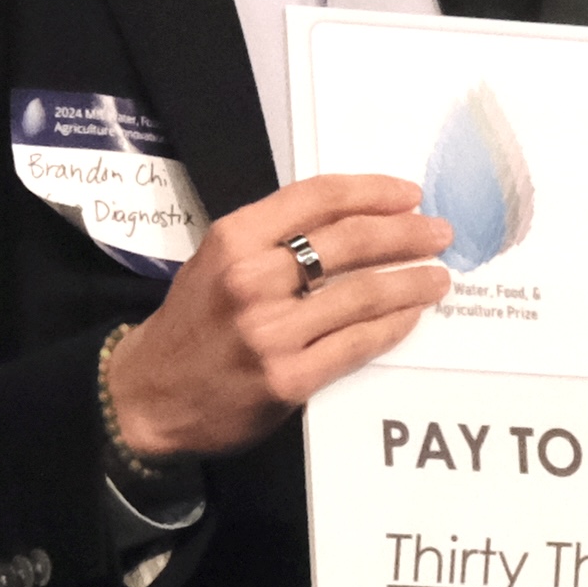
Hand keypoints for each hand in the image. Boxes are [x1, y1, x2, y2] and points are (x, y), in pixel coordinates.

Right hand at [109, 176, 452, 463]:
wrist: (147, 395)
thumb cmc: (192, 324)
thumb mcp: (217, 260)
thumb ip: (272, 237)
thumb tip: (353, 220)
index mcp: (234, 239)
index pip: (319, 198)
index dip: (374, 191)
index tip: (410, 194)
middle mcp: (252, 279)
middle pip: (350, 242)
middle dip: (407, 234)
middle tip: (440, 235)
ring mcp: (271, 331)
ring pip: (363, 295)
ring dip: (412, 283)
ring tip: (438, 278)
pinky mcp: (288, 378)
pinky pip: (356, 344)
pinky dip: (392, 327)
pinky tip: (410, 317)